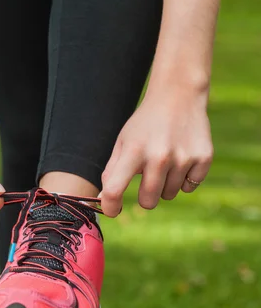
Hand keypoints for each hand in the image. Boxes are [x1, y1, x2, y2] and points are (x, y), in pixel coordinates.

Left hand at [100, 93, 213, 216]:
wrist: (178, 97)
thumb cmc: (144, 124)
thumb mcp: (123, 142)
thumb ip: (112, 171)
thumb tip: (104, 199)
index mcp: (133, 152)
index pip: (115, 190)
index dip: (111, 206)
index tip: (112, 210)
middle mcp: (159, 156)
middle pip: (148, 201)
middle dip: (145, 196)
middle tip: (147, 178)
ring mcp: (183, 158)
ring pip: (169, 195)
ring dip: (165, 184)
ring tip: (166, 161)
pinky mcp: (203, 158)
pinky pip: (190, 187)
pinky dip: (184, 179)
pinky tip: (181, 159)